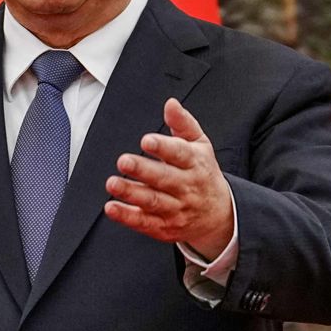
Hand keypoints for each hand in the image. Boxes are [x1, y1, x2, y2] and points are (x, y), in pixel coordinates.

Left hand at [104, 98, 233, 258]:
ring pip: (153, 202)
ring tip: (112, 183)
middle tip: (123, 161)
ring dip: (131, 193)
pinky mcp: (164, 227)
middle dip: (143, 170)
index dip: (163, 147)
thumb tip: (170, 103)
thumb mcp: (200, 145)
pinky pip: (144, 222)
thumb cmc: (203, 173)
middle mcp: (186, 187)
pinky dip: (127, 216)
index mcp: (195, 164)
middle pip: (164, 179)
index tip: (146, 140)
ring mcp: (176, 209)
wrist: (219, 215)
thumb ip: (183, 124)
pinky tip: (111, 207)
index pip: (180, 154)